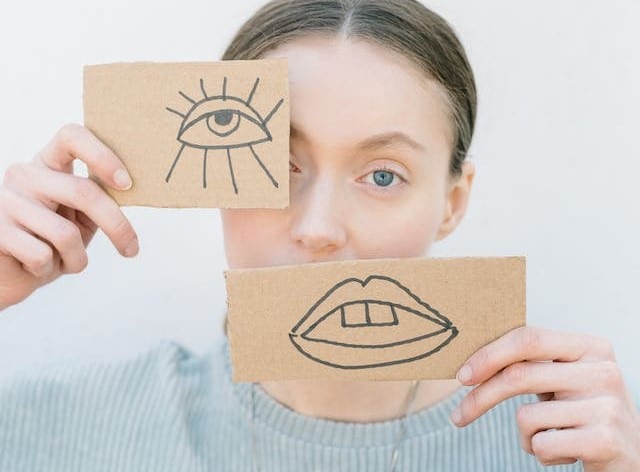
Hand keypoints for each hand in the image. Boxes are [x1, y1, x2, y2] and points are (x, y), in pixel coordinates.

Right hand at [0, 123, 138, 309]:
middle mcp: (25, 175)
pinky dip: (50, 269)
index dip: (103, 156)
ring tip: (66, 262)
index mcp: (49, 164)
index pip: (72, 137)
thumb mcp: (80, 216)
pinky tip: (37, 266)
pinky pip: (42, 255)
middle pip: (83, 192)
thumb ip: (99, 200)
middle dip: (116, 225)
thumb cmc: (50, 240)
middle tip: (131, 249)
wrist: (7, 273)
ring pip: (65, 233)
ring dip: (77, 259)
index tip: (126, 183)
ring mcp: (5, 200)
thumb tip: (131, 191)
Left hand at [450, 326, 639, 469]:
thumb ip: (532, 364)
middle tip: (458, 415)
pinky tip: (567, 452)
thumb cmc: (585, 414)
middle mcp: (603, 370)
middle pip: (519, 375)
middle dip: (480, 398)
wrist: (634, 456)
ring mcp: (607, 406)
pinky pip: (543, 445)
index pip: (528, 339)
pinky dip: (543, 454)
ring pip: (527, 417)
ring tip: (552, 437)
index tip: (462, 375)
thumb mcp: (565, 380)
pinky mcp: (606, 440)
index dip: (489, 355)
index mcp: (591, 347)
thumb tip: (472, 363)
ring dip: (526, 435)